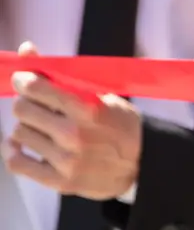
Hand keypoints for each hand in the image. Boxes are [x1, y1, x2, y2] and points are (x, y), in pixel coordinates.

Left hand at [1, 42, 141, 199]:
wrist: (143, 164)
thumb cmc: (121, 125)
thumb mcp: (101, 95)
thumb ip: (61, 75)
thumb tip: (25, 49)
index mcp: (89, 109)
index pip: (36, 88)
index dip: (25, 80)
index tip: (25, 81)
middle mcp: (75, 135)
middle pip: (22, 110)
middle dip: (27, 103)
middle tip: (37, 106)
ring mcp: (67, 160)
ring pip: (18, 133)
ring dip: (26, 127)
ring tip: (41, 127)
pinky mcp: (60, 181)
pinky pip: (17, 163)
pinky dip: (13, 151)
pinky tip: (22, 145)